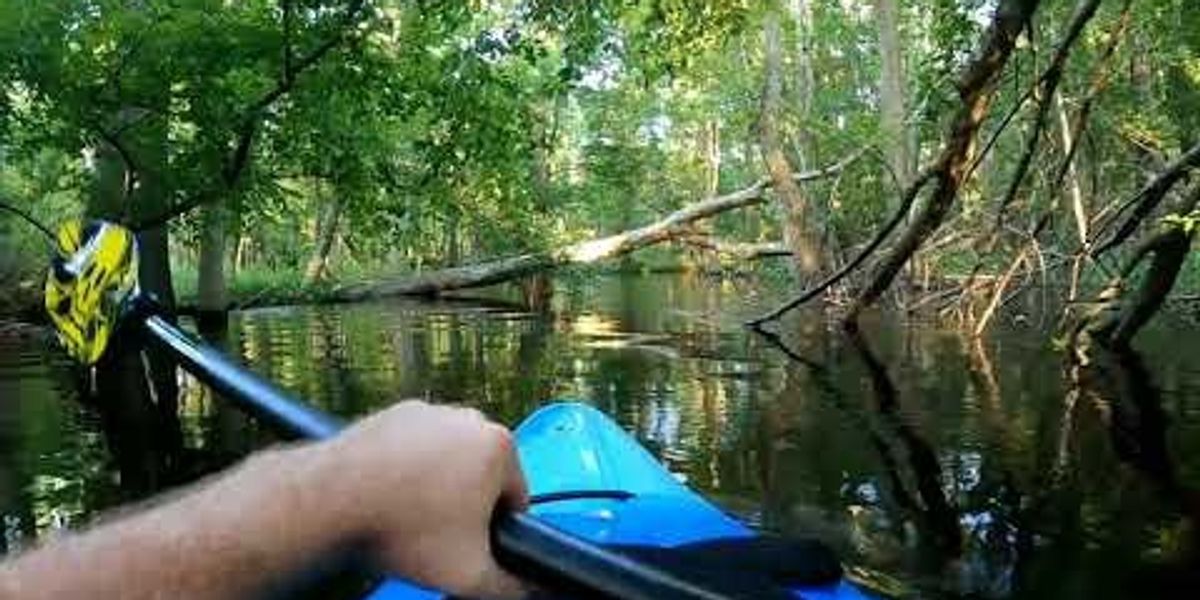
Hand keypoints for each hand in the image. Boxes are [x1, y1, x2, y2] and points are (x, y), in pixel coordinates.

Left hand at [314, 401, 529, 598]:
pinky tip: (390, 495)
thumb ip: (509, 586)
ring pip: (449, 460)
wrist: (333, 499)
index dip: (494, 530)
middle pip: (481, 476)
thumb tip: (523, 588)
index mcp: (500, 446)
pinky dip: (407, 469)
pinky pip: (415, 448)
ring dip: (437, 485)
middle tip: (436, 533)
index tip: (466, 544)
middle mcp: (470, 418)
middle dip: (465, 504)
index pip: (516, 498)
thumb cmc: (401, 527)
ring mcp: (431, 411)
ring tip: (409, 515)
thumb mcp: (469, 575)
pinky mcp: (396, 413)